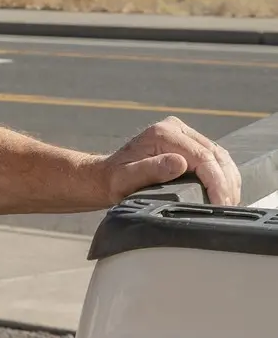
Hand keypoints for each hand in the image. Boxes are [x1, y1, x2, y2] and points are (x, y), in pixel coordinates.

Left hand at [102, 116, 240, 205]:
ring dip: (229, 180)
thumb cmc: (115, 180)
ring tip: (229, 204)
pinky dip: (224, 175)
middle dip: (226, 184)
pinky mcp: (189, 142)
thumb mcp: (126, 179)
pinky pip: (215, 157)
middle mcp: (175, 128)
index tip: (221, 204)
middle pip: (215, 155)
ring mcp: (183, 133)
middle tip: (229, 208)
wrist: (108, 175)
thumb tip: (179, 163)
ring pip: (219, 155)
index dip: (216, 182)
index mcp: (162, 134)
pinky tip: (225, 193)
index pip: (202, 156)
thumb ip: (150, 170)